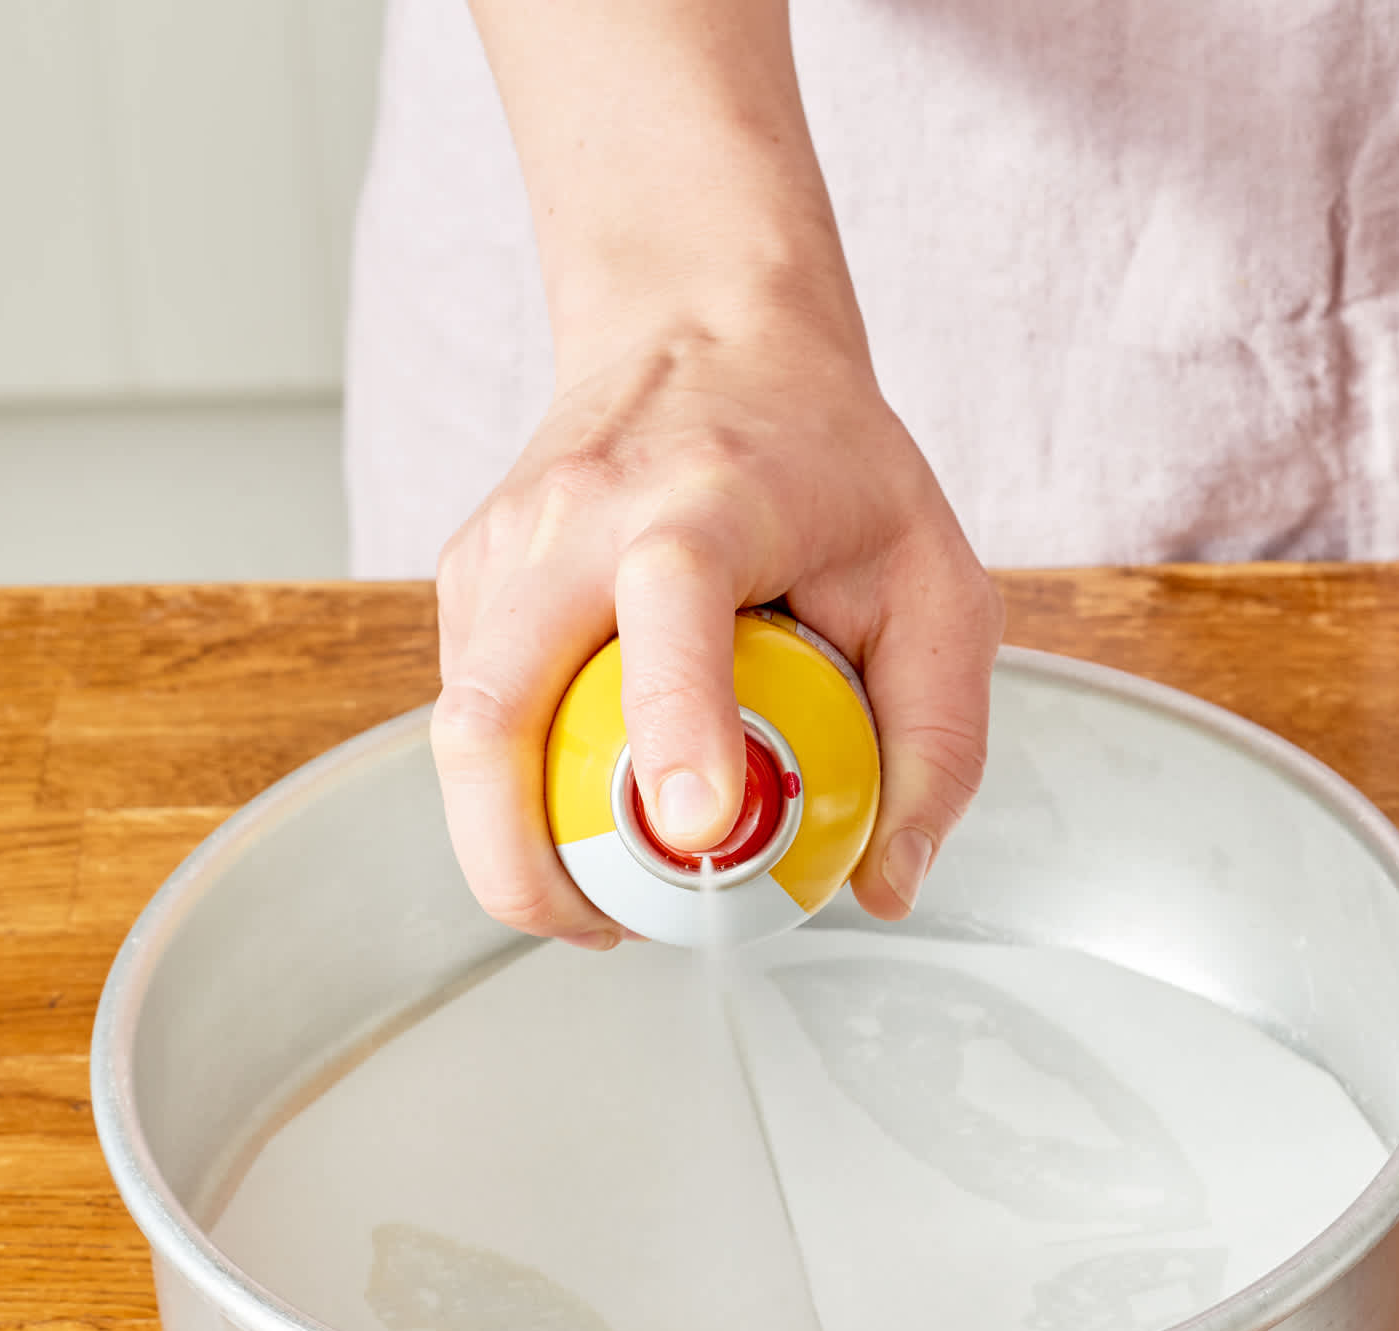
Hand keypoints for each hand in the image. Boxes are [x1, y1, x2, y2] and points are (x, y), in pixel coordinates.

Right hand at [431, 287, 1001, 943]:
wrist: (706, 331)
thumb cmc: (834, 466)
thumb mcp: (937, 582)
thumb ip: (938, 737)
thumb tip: (887, 882)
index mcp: (703, 500)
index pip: (667, 604)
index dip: (674, 716)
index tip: (694, 819)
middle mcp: (576, 517)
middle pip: (496, 708)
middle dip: (527, 855)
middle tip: (612, 932)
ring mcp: (502, 546)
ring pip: (460, 730)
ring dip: (509, 844)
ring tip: (600, 905)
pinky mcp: (468, 576)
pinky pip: (470, 714)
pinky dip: (509, 791)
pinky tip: (581, 822)